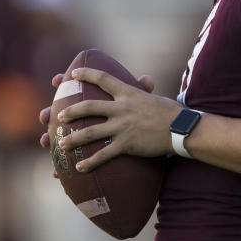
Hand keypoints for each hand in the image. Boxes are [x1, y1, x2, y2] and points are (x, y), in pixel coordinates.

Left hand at [48, 67, 174, 172]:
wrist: (181, 129)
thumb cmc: (170, 113)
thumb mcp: (154, 97)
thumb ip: (143, 90)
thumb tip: (145, 79)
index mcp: (128, 93)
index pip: (103, 79)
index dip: (87, 74)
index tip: (74, 73)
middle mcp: (122, 108)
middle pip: (89, 107)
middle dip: (71, 111)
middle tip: (59, 116)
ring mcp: (122, 127)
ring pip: (91, 132)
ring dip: (74, 139)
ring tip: (60, 145)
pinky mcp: (126, 144)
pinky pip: (103, 155)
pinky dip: (90, 162)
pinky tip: (78, 168)